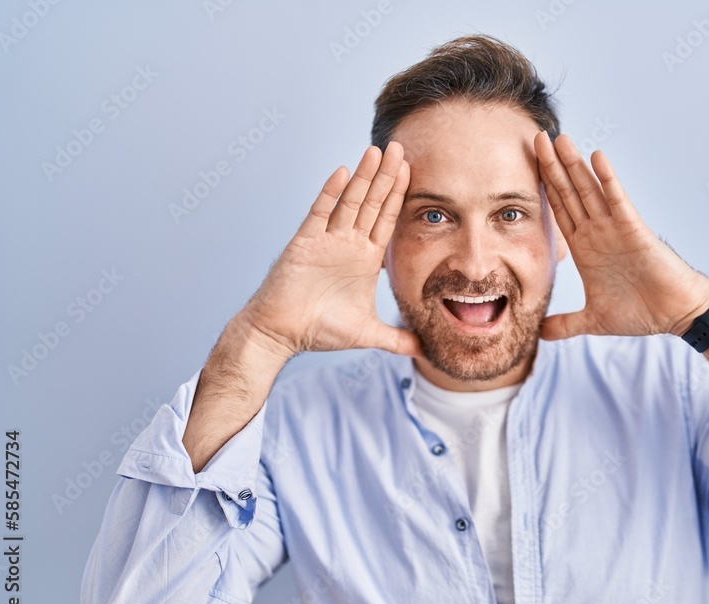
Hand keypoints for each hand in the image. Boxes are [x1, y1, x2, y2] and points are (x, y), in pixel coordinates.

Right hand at [241, 142, 421, 358]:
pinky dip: (332, 193)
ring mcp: (327, 240)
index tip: (414, 172)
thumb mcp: (368, 333)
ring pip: (350, 202)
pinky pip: (320, 212)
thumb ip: (397, 340)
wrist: (282, 334)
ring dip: (364, 177)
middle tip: (401, 147)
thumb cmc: (320, 330)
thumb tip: (425, 351)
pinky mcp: (305, 242)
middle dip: (387, 177)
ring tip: (377, 151)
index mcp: (365, 259)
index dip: (399, 197)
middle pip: (372, 203)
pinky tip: (344, 172)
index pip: (387, 221)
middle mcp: (348, 244)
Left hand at [533, 131, 708, 339]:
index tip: (526, 167)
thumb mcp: (593, 320)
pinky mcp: (634, 230)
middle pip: (569, 193)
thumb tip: (539, 333)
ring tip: (559, 139)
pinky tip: (597, 157)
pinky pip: (618, 201)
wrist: (674, 314)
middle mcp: (597, 232)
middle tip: (535, 137)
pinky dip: (607, 179)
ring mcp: (615, 228)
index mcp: (584, 248)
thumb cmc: (641, 312)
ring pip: (589, 190)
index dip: (543, 189)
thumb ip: (566, 324)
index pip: (559, 211)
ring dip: (574, 165)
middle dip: (552, 166)